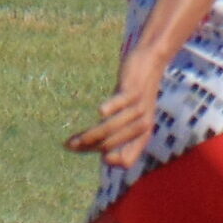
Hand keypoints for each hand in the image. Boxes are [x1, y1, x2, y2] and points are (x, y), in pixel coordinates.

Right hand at [64, 48, 166, 168]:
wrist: (153, 61)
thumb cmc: (133, 92)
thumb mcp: (123, 115)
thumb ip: (107, 131)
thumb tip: (73, 146)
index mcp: (142, 136)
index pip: (127, 160)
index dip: (106, 160)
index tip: (85, 152)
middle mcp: (143, 126)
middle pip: (113, 144)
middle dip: (89, 146)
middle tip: (69, 145)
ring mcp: (139, 107)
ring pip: (113, 127)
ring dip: (92, 133)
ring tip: (74, 138)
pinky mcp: (134, 90)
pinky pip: (124, 101)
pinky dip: (112, 106)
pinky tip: (100, 111)